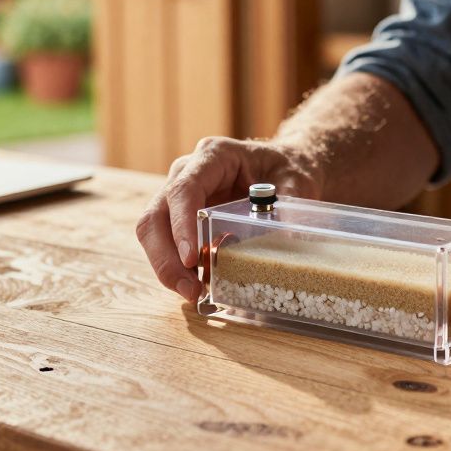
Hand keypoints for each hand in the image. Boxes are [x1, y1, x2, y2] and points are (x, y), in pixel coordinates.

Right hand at [136, 137, 322, 301]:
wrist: (285, 167)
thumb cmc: (287, 168)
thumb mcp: (297, 181)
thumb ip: (289, 207)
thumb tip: (283, 243)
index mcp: (213, 156)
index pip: (184, 189)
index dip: (182, 224)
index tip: (191, 257)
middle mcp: (187, 173)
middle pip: (157, 214)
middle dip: (166, 256)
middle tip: (189, 289)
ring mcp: (179, 196)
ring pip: (153, 232)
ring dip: (167, 267)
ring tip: (192, 294)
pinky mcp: (181, 217)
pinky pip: (166, 243)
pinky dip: (176, 267)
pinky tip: (195, 286)